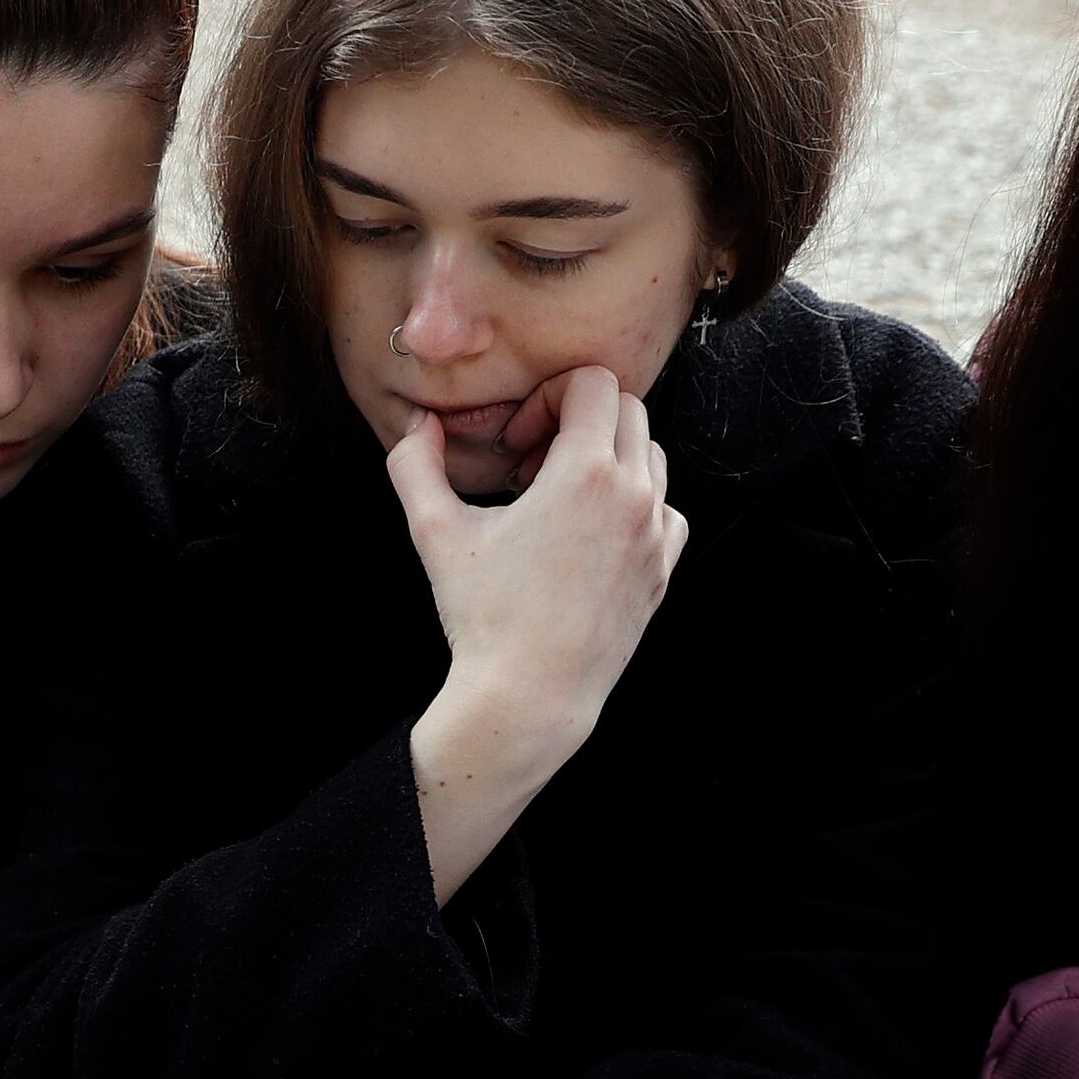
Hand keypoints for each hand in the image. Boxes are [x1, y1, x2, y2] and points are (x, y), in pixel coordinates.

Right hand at [395, 367, 687, 901]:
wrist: (530, 696)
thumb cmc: (482, 617)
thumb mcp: (435, 533)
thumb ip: (414, 465)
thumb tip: (417, 423)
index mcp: (585, 473)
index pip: (594, 382)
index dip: (549, 397)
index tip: (521, 443)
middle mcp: (633, 495)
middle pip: (628, 410)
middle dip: (579, 422)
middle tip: (535, 468)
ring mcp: (655, 533)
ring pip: (650, 455)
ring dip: (607, 459)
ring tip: (559, 500)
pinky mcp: (663, 568)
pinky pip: (664, 507)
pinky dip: (632, 503)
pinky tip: (588, 534)